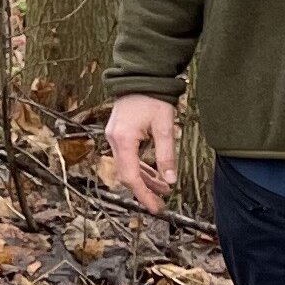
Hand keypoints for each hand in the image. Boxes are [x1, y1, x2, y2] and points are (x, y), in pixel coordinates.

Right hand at [103, 94, 179, 215]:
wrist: (141, 76)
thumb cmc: (153, 98)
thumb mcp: (165, 127)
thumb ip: (166, 156)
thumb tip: (170, 180)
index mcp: (123, 140)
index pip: (130, 177)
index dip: (143, 195)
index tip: (155, 208)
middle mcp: (113, 140)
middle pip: (126, 175)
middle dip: (144, 191)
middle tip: (161, 204)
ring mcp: (114, 137)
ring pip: (127, 167)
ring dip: (145, 180)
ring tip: (164, 190)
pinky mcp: (119, 134)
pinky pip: (128, 158)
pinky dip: (141, 168)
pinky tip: (155, 175)